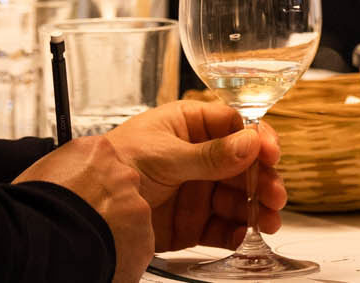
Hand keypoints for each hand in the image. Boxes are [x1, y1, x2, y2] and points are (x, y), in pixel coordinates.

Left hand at [16, 101, 284, 278]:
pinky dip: (236, 232)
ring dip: (256, 209)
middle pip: (243, 167)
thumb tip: (250, 142)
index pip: (235, 127)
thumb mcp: (166, 154)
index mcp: (189, 125)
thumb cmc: (116, 163)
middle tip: (274, 195)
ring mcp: (194, 192)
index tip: (271, 154)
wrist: (85, 208)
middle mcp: (196, 157)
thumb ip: (211, 154)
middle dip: (262, 180)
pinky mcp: (188, 224)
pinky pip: (221, 228)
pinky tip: (245, 234)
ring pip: (237, 199)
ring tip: (269, 221)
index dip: (258, 139)